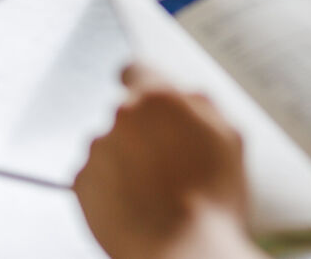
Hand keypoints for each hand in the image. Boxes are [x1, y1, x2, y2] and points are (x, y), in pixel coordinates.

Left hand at [73, 65, 256, 258]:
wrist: (182, 250)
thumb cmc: (211, 198)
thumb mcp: (230, 138)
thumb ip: (204, 105)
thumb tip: (187, 94)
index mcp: (158, 98)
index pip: (136, 69)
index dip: (144, 84)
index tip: (150, 100)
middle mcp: (120, 117)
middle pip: (127, 114)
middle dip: (144, 131)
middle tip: (170, 162)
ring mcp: (97, 151)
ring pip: (111, 146)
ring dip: (127, 160)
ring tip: (155, 190)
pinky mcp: (80, 184)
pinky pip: (95, 176)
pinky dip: (110, 187)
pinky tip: (137, 204)